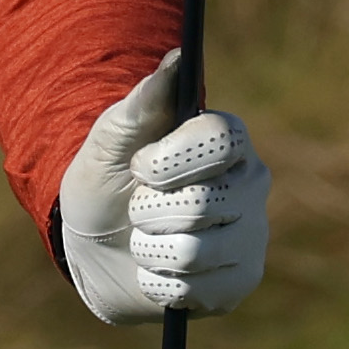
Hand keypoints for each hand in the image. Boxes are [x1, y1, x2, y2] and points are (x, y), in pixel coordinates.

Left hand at [56, 55, 272, 321]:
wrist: (97, 245)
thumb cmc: (108, 181)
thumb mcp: (110, 140)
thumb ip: (142, 103)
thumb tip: (177, 58)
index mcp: (227, 139)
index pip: (220, 139)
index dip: (170, 158)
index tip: (139, 165)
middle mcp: (251, 183)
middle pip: (201, 203)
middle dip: (147, 211)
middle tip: (138, 208)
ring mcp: (251, 236)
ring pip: (194, 253)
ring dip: (148, 249)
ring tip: (145, 239)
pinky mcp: (239, 282)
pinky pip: (192, 290)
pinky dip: (156, 282)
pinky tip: (158, 269)